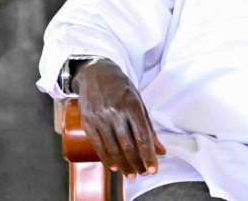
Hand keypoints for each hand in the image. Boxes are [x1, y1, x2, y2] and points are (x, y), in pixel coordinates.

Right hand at [72, 59, 166, 179]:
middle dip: (137, 163)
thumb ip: (148, 126)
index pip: (142, 136)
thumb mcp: (138, 102)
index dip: (148, 155)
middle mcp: (115, 112)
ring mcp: (99, 118)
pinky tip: (115, 167)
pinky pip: (98, 146)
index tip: (153, 168)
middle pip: (128, 145)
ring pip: (113, 148)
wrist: (95, 73)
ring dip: (124, 165)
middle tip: (143, 173)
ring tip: (131, 174)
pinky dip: (107, 159)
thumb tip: (160, 150)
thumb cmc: (121, 88)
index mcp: (131, 105)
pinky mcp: (87, 122)